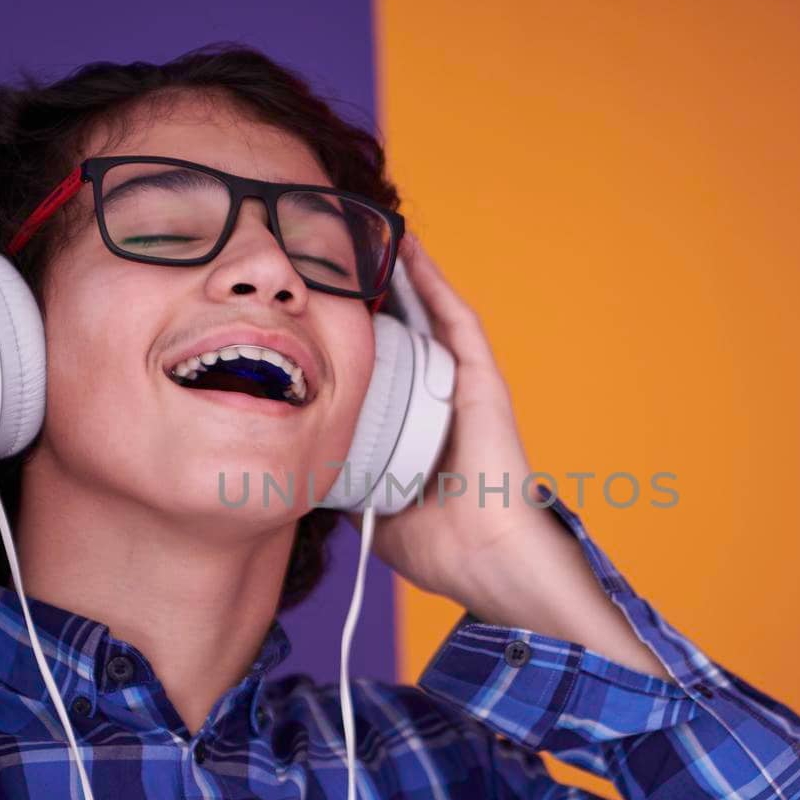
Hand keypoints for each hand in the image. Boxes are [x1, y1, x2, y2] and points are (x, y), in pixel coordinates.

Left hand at [364, 235, 668, 678]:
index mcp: (422, 430)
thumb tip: (311, 469)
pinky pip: (457, 322)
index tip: (321, 307)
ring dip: (405, 276)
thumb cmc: (445, 550)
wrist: (488, 565)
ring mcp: (467, 388)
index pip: (386, 371)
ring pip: (431, 317)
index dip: (358, 336)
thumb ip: (351, 486)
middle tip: (339, 255)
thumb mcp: (377, 512)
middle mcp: (445, 401)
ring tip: (371, 235)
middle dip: (377, 295)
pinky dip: (434, 284)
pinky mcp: (484, 382)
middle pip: (407, 334)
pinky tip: (411, 252)